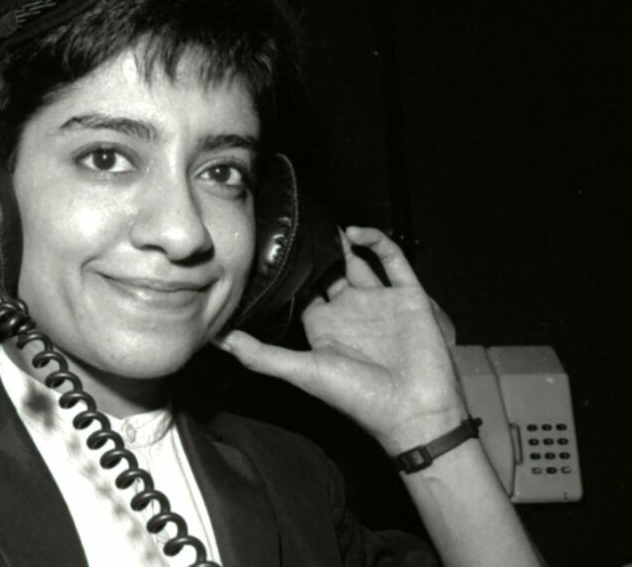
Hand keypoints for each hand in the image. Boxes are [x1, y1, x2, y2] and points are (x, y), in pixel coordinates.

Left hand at [219, 226, 466, 453]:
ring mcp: (379, 302)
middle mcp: (350, 311)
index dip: (288, 272)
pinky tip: (355, 232)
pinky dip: (377, 242)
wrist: (414, 410)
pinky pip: (393, 260)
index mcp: (324, 327)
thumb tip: (217, 339)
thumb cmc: (356, 396)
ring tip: (324, 221)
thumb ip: (260, 355)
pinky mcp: (408, 296)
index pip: (301, 291)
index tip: (267, 247)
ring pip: (359, 261)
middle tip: (296, 224)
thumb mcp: (301, 371)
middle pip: (329, 272)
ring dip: (343, 242)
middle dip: (316, 251)